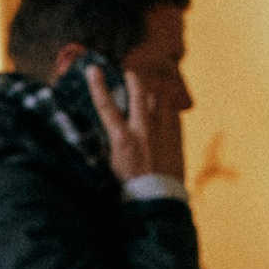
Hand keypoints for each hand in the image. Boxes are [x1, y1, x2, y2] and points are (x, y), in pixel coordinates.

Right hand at [82, 56, 185, 189]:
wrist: (158, 200)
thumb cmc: (131, 187)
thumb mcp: (114, 164)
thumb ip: (114, 143)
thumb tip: (113, 130)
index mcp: (123, 140)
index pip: (106, 107)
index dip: (98, 86)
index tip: (93, 69)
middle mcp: (143, 131)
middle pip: (139, 94)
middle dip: (133, 79)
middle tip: (129, 73)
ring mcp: (162, 133)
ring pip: (158, 100)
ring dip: (151, 94)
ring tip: (148, 94)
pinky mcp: (176, 137)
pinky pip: (172, 114)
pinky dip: (166, 111)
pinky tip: (164, 113)